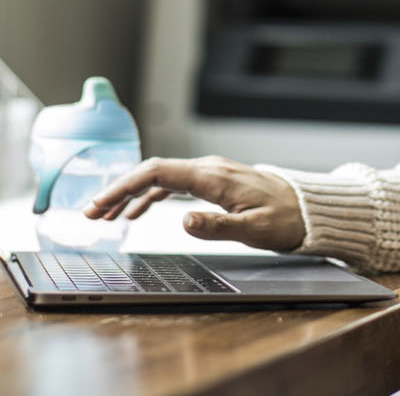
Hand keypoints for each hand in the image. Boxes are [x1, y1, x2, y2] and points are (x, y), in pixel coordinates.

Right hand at [83, 156, 306, 251]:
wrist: (309, 209)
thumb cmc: (287, 219)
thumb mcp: (255, 230)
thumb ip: (218, 226)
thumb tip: (184, 220)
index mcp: (213, 177)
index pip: (156, 172)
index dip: (123, 186)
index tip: (100, 203)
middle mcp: (208, 169)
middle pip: (151, 172)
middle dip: (117, 191)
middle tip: (90, 213)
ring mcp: (210, 173)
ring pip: (159, 178)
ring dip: (130, 195)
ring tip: (105, 215)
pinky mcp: (213, 182)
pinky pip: (173, 184)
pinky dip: (149, 196)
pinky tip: (136, 212)